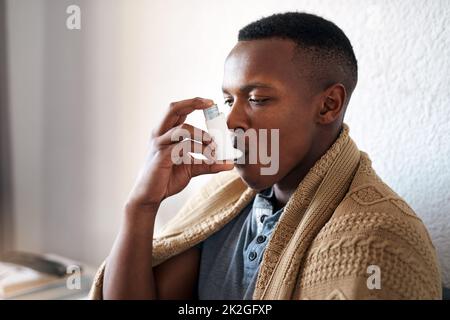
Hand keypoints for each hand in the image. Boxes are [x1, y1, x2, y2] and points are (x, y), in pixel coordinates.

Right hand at [125, 97, 233, 212]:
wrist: (150, 196)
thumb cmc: (167, 178)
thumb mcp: (192, 168)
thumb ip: (208, 163)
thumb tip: (229, 163)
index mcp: (166, 133)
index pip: (178, 110)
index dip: (193, 103)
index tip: (211, 103)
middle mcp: (160, 134)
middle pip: (173, 109)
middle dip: (193, 103)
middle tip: (211, 104)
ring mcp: (159, 144)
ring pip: (182, 129)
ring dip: (202, 134)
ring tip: (215, 145)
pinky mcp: (161, 157)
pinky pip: (182, 147)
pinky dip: (199, 149)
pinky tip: (210, 157)